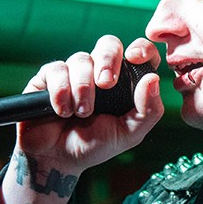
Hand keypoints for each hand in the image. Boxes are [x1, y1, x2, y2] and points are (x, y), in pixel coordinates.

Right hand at [17, 35, 162, 170]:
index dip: (141, 48)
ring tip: (81, 112)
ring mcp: (74, 73)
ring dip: (83, 87)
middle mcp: (100, 72)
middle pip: (108, 44)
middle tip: (106, 84)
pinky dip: (61, 91)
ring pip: (81, 58)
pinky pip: (56, 69)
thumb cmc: (95, 145)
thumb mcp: (129, 134)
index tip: (135, 58)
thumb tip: (153, 79)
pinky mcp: (49, 77)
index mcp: (125, 83)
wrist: (58, 159)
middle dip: (108, 60)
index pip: (139, 53)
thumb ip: (147, 110)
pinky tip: (62, 111)